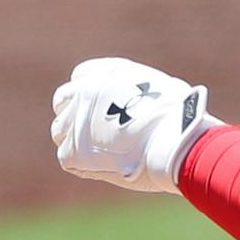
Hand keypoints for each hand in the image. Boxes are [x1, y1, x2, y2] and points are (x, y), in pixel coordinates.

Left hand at [50, 58, 220, 193]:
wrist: (176, 142)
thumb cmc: (179, 118)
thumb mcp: (158, 87)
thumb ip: (133, 90)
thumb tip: (135, 100)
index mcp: (105, 73)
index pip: (81, 76)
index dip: (89, 92)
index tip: (98, 106)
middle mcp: (84, 91)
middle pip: (63, 100)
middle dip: (74, 113)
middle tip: (91, 129)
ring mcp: (75, 121)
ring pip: (61, 130)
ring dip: (74, 138)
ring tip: (97, 152)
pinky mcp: (72, 151)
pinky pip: (67, 157)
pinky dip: (83, 164)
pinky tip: (103, 167)